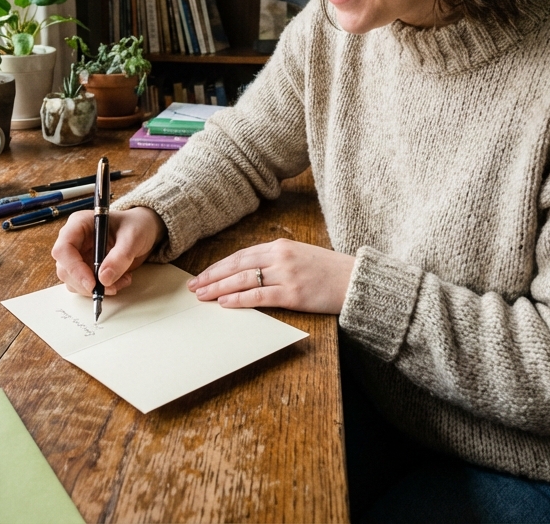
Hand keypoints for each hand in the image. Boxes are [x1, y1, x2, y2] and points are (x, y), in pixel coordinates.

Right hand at [52, 206, 165, 296]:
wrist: (143, 230)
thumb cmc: (136, 225)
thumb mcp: (133, 237)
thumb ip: (120, 256)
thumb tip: (104, 278)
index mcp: (79, 224)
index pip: (63, 249)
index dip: (74, 268)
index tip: (92, 283)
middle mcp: (74, 240)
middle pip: (65, 269)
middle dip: (87, 283)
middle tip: (111, 287)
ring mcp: (78, 255)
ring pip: (73, 281)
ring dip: (96, 288)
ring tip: (122, 279)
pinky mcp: (85, 268)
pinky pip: (85, 285)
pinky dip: (102, 289)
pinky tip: (120, 280)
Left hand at [187, 239, 355, 314]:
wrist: (356, 280)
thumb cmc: (329, 270)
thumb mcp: (300, 255)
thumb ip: (276, 259)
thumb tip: (250, 271)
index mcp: (281, 245)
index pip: (241, 255)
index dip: (219, 266)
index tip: (203, 274)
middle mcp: (280, 257)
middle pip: (237, 265)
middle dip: (212, 276)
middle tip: (193, 286)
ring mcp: (286, 275)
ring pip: (243, 280)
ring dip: (219, 288)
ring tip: (202, 296)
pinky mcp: (293, 294)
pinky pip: (259, 296)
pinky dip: (239, 299)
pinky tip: (224, 303)